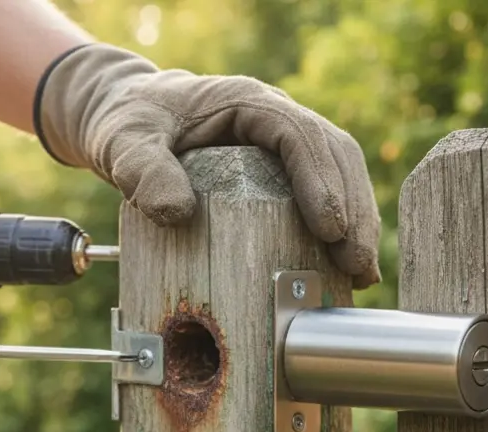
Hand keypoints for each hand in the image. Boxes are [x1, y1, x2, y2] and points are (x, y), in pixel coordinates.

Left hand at [35, 43, 381, 288]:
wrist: (132, 117)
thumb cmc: (131, 124)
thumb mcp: (124, 143)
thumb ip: (142, 171)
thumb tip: (176, 212)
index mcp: (246, 102)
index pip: (298, 134)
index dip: (319, 179)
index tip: (329, 228)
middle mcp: (276, 118)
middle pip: (335, 155)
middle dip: (352, 209)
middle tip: (355, 262)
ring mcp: (286, 144)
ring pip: (342, 173)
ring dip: (358, 221)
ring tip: (363, 272)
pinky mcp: (288, 171)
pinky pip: (329, 191)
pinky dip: (345, 227)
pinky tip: (350, 269)